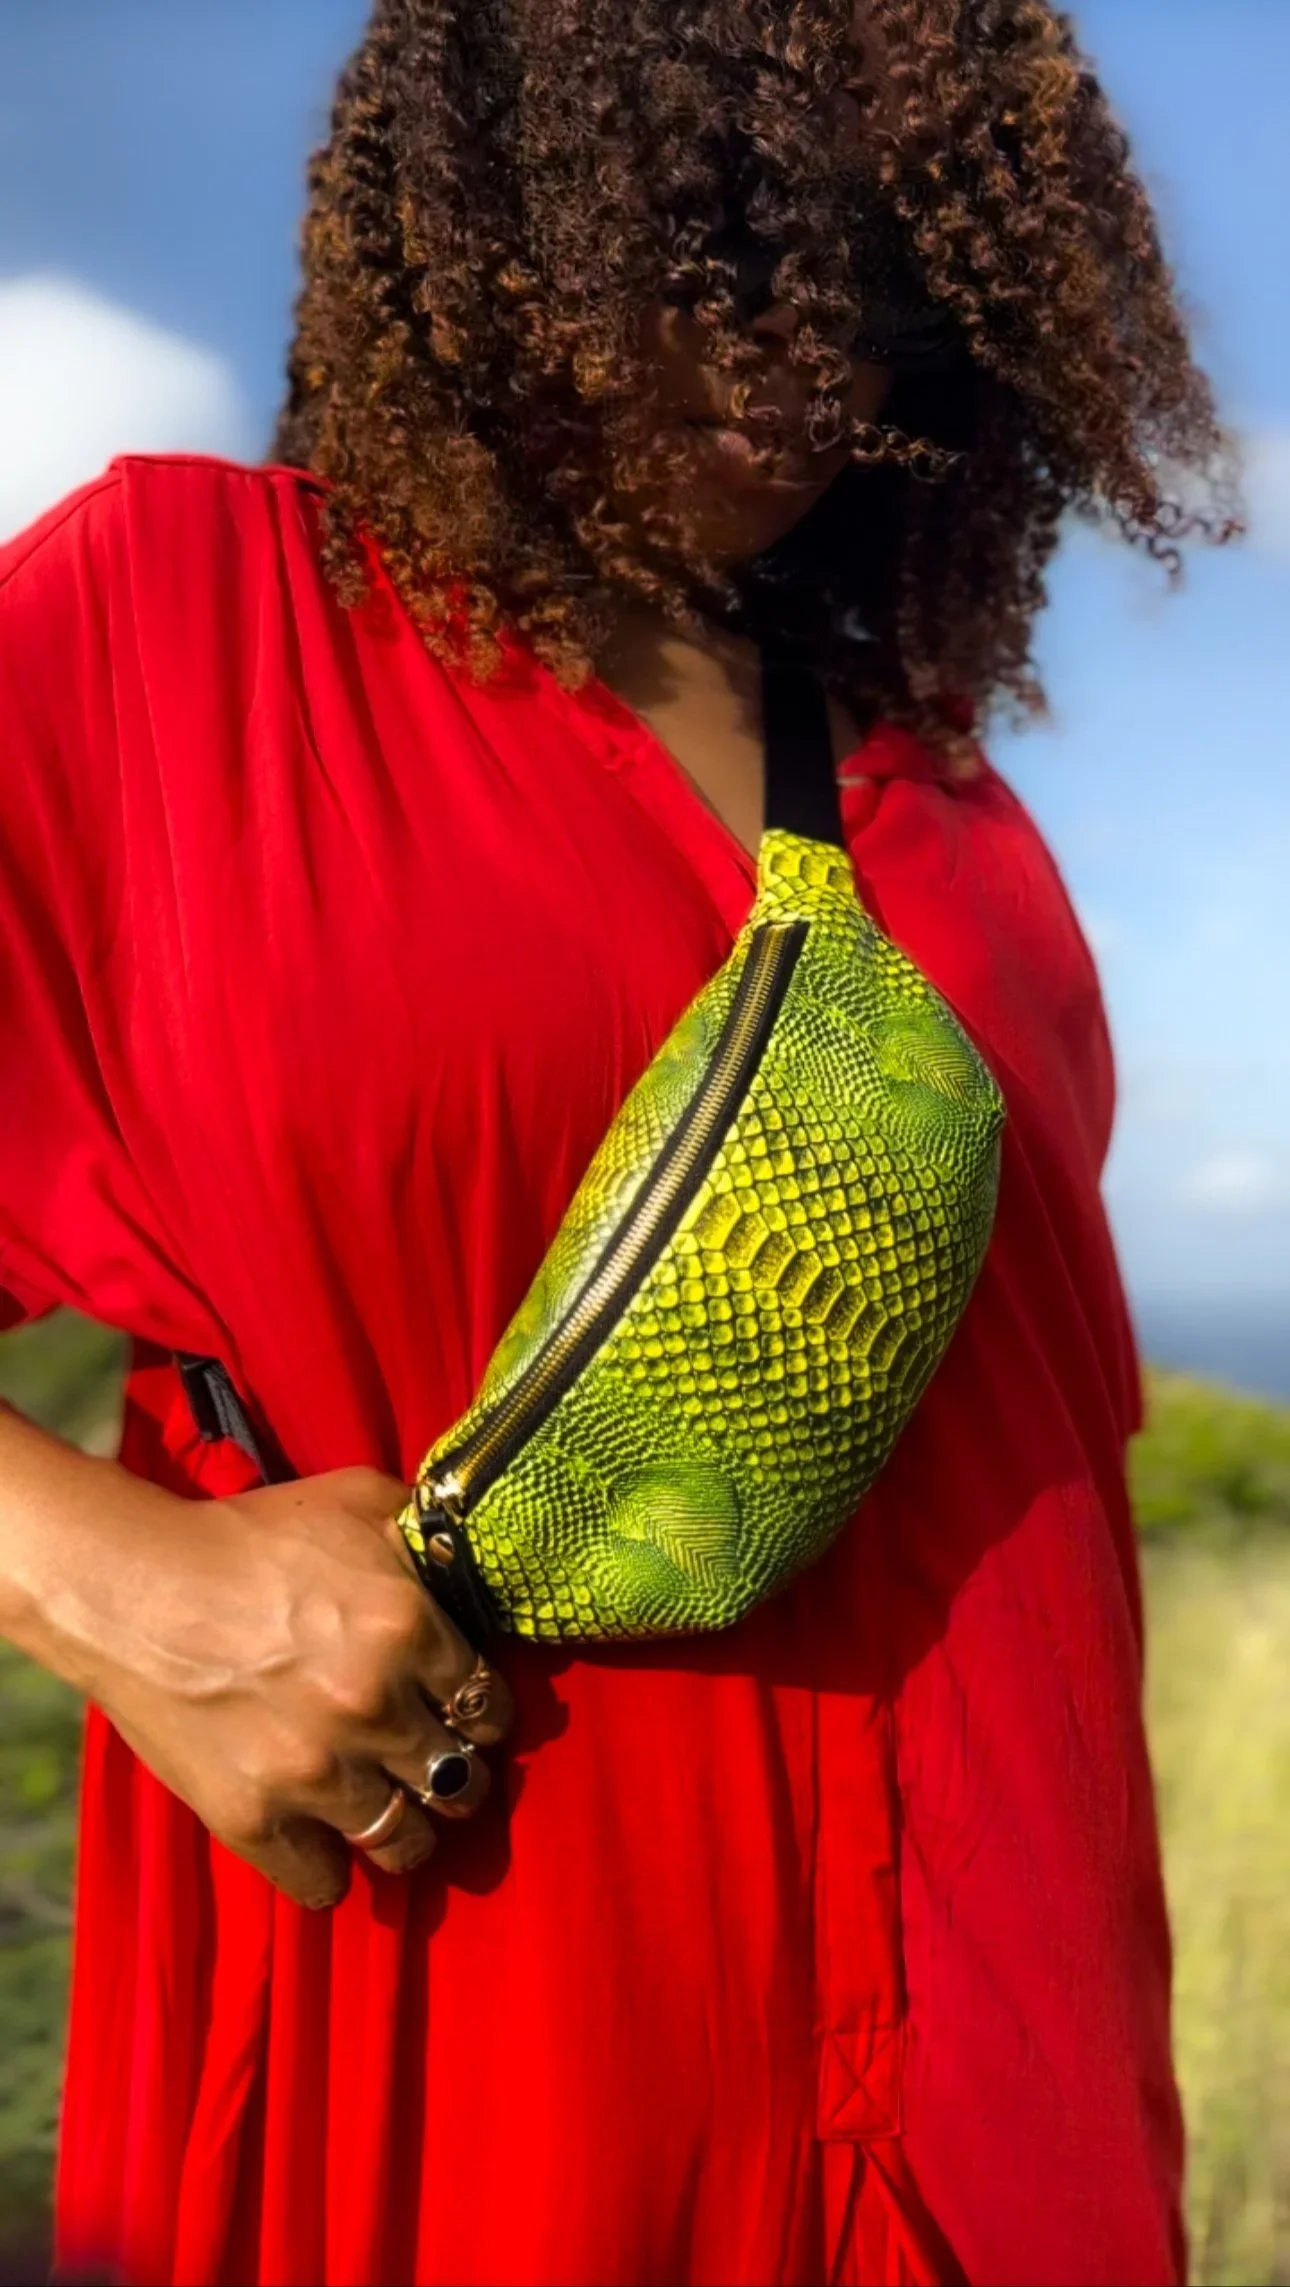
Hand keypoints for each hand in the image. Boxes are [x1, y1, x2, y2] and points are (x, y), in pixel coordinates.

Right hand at [76, 1467, 511, 1908]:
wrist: (130, 1584)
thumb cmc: (247, 1535)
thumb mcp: (357, 1500)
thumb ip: (431, 1533)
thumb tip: (477, 1564)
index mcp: (407, 1627)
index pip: (491, 1705)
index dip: (485, 1712)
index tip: (469, 1715)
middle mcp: (372, 1707)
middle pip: (461, 1779)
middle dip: (459, 1774)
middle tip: (440, 1767)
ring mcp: (312, 1771)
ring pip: (404, 1842)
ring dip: (409, 1833)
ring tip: (398, 1817)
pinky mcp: (252, 1818)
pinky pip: (323, 1884)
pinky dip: (330, 1873)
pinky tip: (327, 1847)